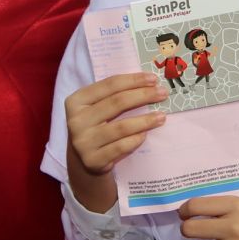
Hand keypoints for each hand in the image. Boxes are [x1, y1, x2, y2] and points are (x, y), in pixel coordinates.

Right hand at [65, 73, 167, 211]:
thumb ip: (114, 95)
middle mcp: (76, 120)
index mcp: (76, 100)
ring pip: (121, 127)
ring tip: (161, 116)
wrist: (84, 160)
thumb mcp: (97, 107)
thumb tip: (149, 83)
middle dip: (144, 96)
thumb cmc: (96, 126)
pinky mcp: (92, 160)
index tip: (153, 79)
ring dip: (145, 120)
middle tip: (162, 94)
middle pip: (117, 102)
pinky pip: (121, 147)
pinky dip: (136, 139)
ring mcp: (83, 142)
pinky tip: (146, 134)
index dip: (134, 80)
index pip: (110, 85)